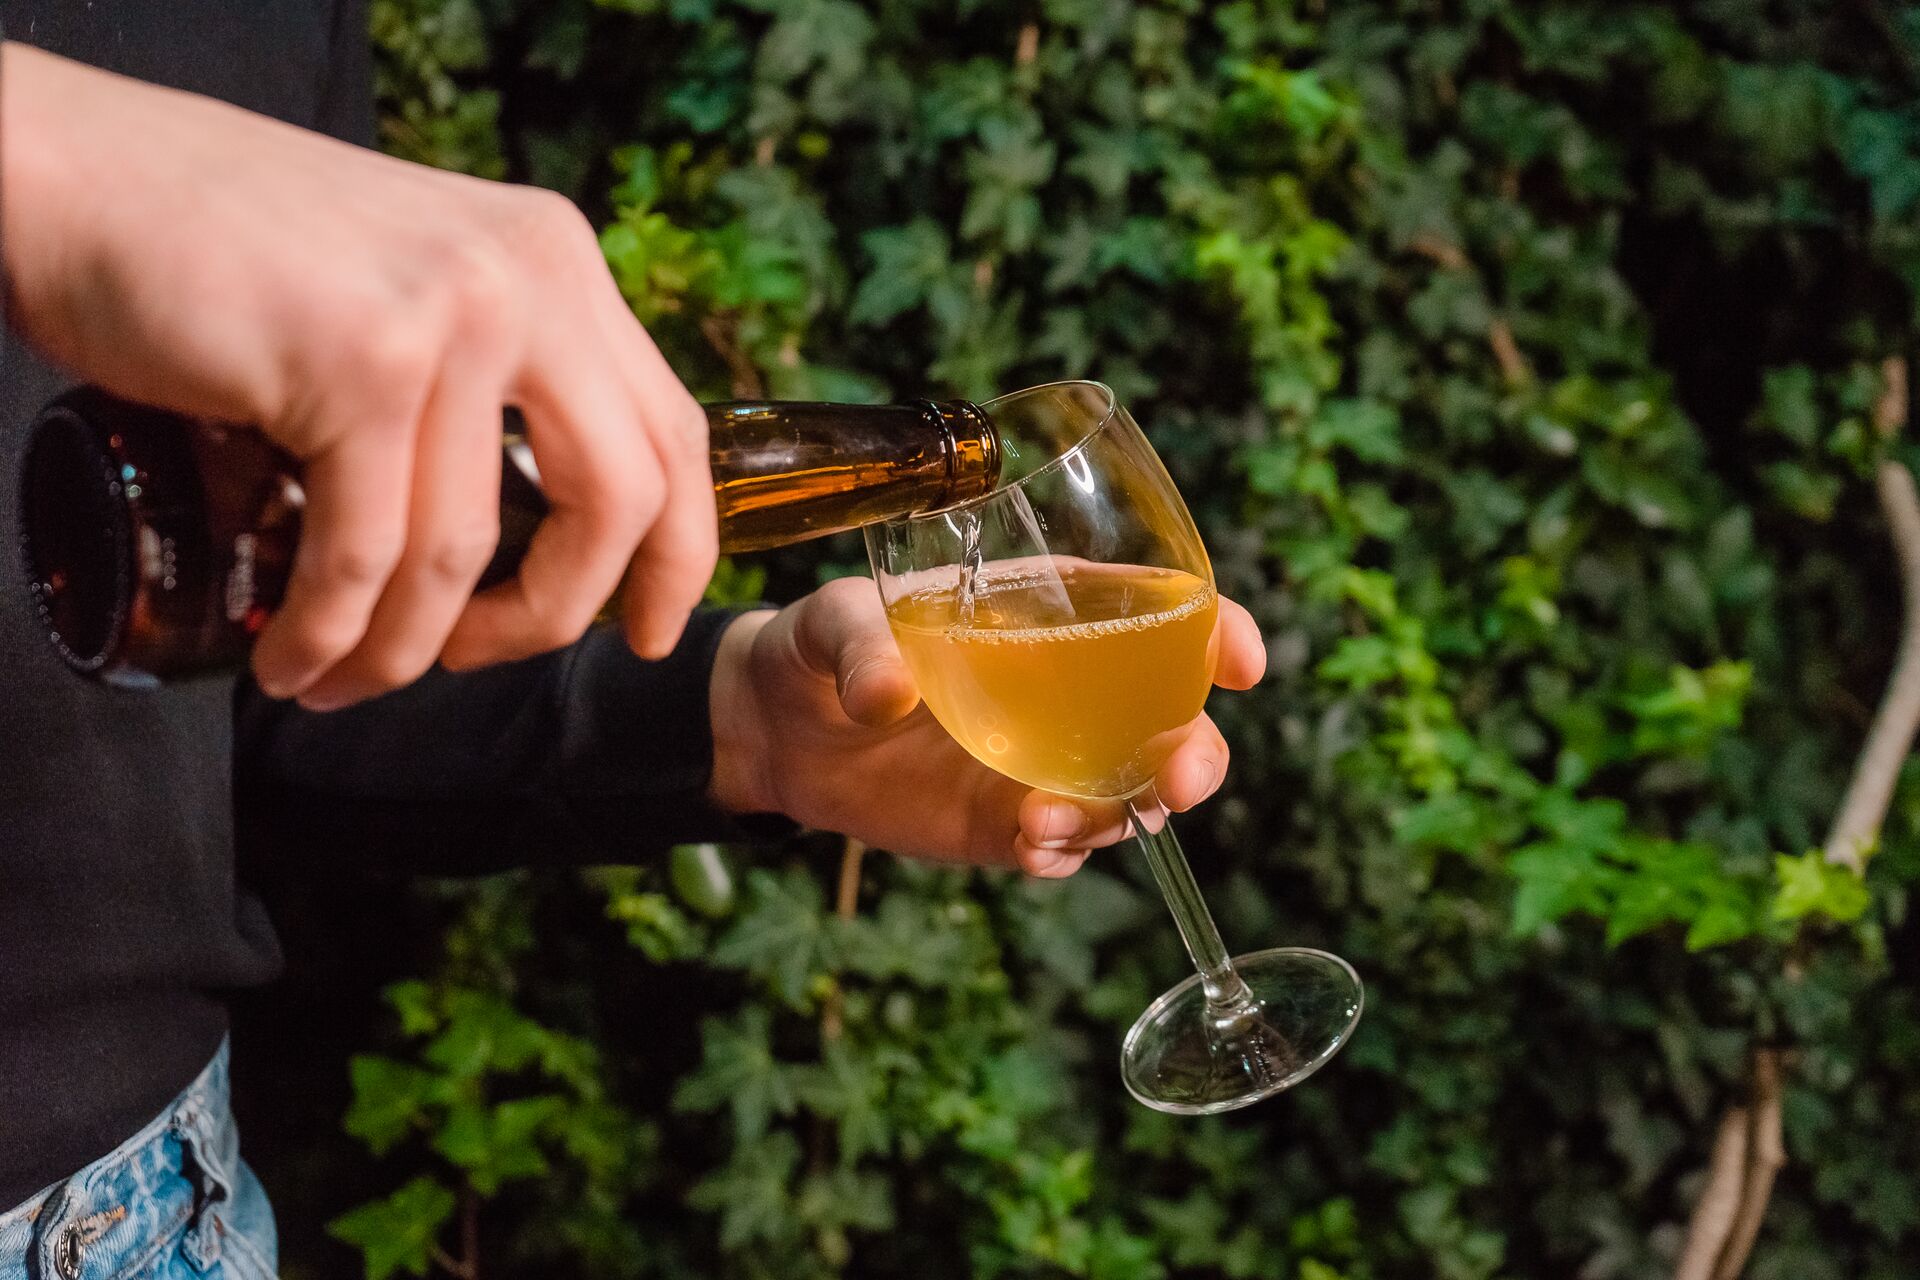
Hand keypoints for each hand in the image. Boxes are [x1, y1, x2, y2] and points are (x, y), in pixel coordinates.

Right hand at [0, 44, 714, 707]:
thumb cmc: (224, 252)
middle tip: (474, 661)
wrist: (71, 174)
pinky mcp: (360, 362)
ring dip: (405, 649)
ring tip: (343, 678)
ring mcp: (453, 315)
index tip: (647, 632)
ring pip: (467, 550)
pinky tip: (296, 659)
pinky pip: (367, 555)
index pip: (673, 433)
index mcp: (557, 260)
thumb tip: (532, 538)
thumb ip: (491, 380)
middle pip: (616, 504)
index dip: (676, 553)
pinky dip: (330, 631)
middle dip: (550, 619)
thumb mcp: (413, 292)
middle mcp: (529, 277)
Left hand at [707, 577, 1266, 876]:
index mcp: (1052, 613)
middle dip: (1196, 751)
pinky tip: (1028, 842)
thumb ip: (862, 648)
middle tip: (1178, 775)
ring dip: (1122, 813)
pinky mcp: (1005, 824)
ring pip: (1128, 795)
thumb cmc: (821, 645)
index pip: (1163, 614)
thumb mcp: (833, 624)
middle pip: (1171, 721)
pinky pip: (1061, 848)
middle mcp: (1069, 692)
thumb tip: (888, 693)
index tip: (1243, 660)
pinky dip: (1059, 852)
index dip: (1218, 632)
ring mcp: (1043, 764)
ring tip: (1050, 820)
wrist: (779, 731)